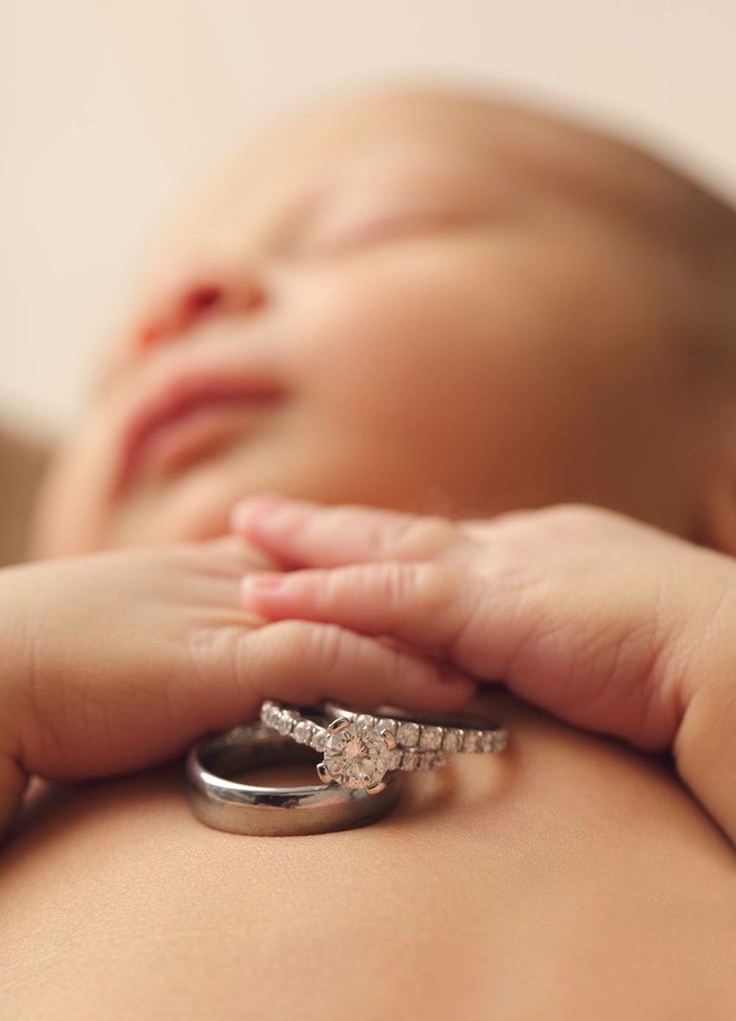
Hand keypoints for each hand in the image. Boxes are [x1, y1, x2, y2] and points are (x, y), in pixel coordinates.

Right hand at [0, 538, 472, 837]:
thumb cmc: (52, 657)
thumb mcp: (145, 632)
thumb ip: (202, 636)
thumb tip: (242, 659)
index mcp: (220, 566)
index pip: (329, 554)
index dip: (394, 567)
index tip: (454, 582)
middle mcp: (239, 576)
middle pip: (360, 569)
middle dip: (434, 586)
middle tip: (507, 597)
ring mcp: (233, 614)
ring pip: (358, 610)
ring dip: (435, 631)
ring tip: (507, 645)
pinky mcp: (219, 662)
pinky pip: (326, 657)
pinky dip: (391, 671)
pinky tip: (447, 686)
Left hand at [233, 496, 735, 842]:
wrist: (731, 653)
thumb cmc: (692, 654)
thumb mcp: (618, 634)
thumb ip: (565, 639)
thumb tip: (544, 660)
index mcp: (546, 550)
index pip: (450, 544)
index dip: (390, 545)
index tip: (344, 544)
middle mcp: (514, 544)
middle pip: (401, 529)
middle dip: (331, 526)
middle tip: (266, 515)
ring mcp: (498, 569)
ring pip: (381, 551)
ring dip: (308, 546)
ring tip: (243, 534)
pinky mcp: (487, 606)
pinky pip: (386, 598)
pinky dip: (323, 597)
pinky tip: (268, 599)